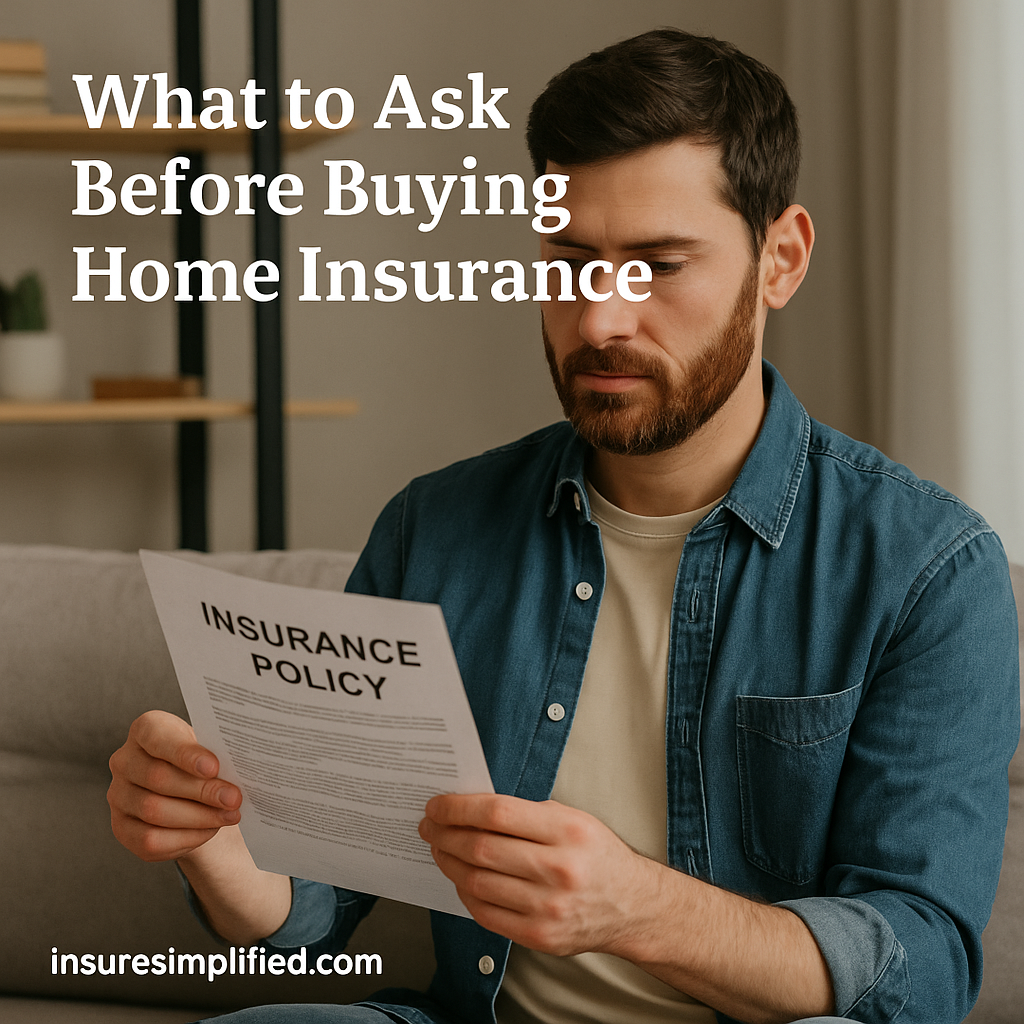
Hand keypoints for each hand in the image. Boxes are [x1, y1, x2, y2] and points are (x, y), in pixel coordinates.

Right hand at [107, 709, 242, 862]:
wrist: (191, 790)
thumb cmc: (203, 761)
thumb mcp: (210, 748)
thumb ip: (217, 754)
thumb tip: (238, 770)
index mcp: (146, 729)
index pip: (157, 736)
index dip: (185, 753)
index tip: (214, 767)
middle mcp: (124, 760)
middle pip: (158, 778)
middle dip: (202, 791)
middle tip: (234, 799)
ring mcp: (118, 796)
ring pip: (154, 811)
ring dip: (198, 817)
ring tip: (229, 816)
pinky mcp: (121, 828)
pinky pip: (150, 840)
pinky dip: (185, 837)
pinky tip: (209, 830)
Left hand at [419, 793, 654, 955]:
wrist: (631, 905)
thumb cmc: (596, 854)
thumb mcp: (572, 818)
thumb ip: (526, 814)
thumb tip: (471, 809)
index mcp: (568, 831)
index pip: (497, 814)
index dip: (458, 808)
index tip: (437, 805)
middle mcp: (559, 870)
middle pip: (481, 849)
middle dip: (444, 835)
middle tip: (429, 826)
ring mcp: (549, 908)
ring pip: (478, 882)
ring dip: (448, 863)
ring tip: (440, 849)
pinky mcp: (540, 936)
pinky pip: (486, 913)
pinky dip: (465, 893)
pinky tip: (460, 878)